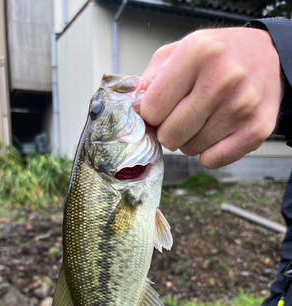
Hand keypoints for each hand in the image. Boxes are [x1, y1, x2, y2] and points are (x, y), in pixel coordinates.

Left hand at [140, 27, 282, 168]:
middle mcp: (224, 78)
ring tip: (204, 119)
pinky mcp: (257, 130)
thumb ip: (150, 80)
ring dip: (190, 140)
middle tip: (182, 116)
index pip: (151, 110)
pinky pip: (212, 160)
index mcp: (198, 52)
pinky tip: (217, 132)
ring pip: (190, 150)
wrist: (266, 57)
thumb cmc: (215, 57)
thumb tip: (132, 113)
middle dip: (169, 131)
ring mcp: (242, 106)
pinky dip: (209, 152)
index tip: (162, 107)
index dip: (152, 114)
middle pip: (169, 135)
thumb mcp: (178, 51)